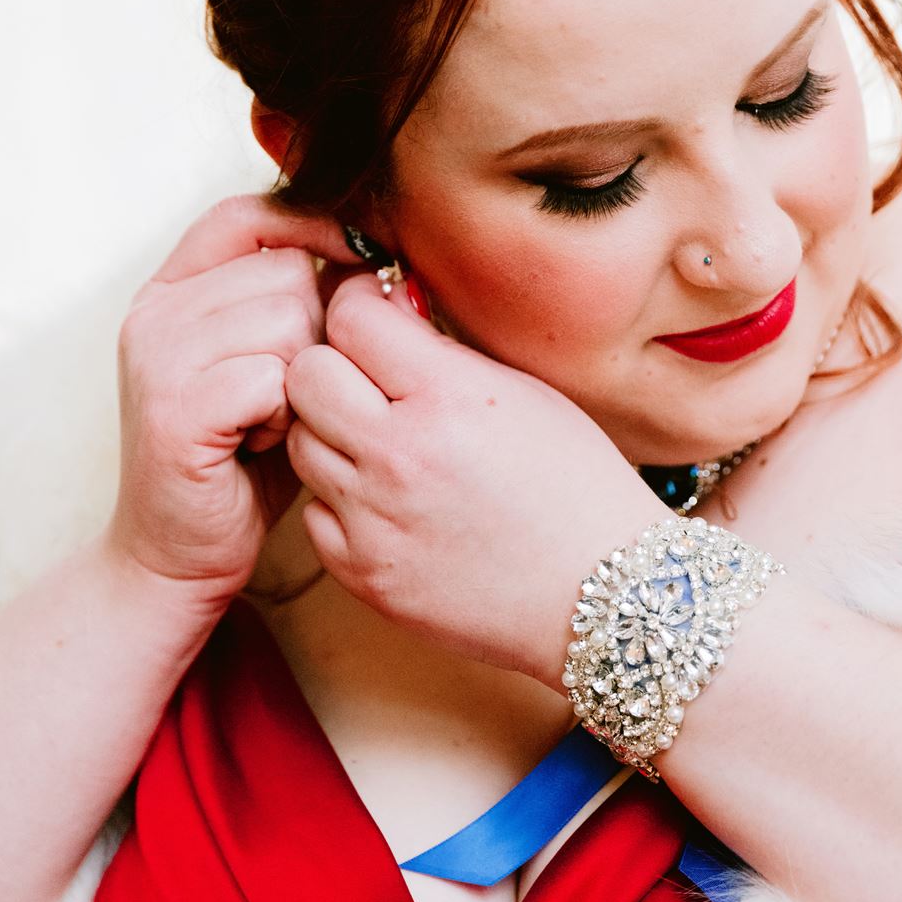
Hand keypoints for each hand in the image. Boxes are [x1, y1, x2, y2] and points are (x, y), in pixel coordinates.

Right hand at [105, 196, 363, 601]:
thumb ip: (315, 308)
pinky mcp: (173, 408)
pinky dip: (285, 415)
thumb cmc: (243, 459)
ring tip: (272, 419)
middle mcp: (155, 312)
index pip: (251, 213)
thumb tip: (389, 264)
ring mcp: (157, 357)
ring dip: (303, 377)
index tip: (366, 256)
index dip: (315, 225)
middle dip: (316, 330)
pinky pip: (274, 377)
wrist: (177, 553)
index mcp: (173, 289)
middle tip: (288, 391)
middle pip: (286, 270)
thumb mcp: (279, 365)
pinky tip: (261, 444)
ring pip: (288, 319)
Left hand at [283, 273, 673, 685]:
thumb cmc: (575, 486)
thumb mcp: (523, 392)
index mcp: (447, 398)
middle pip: (305, 375)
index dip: (360, 306)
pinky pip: (314, 513)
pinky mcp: (362, 574)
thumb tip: (383, 306)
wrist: (600, 596)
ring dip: (332, 433)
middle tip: (367, 379)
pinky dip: (342, 502)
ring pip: (301, 442)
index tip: (376, 316)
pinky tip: (392, 503)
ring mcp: (373, 521)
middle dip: (333, 366)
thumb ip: (442, 351)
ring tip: (383, 444)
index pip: (350, 318)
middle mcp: (399, 457)